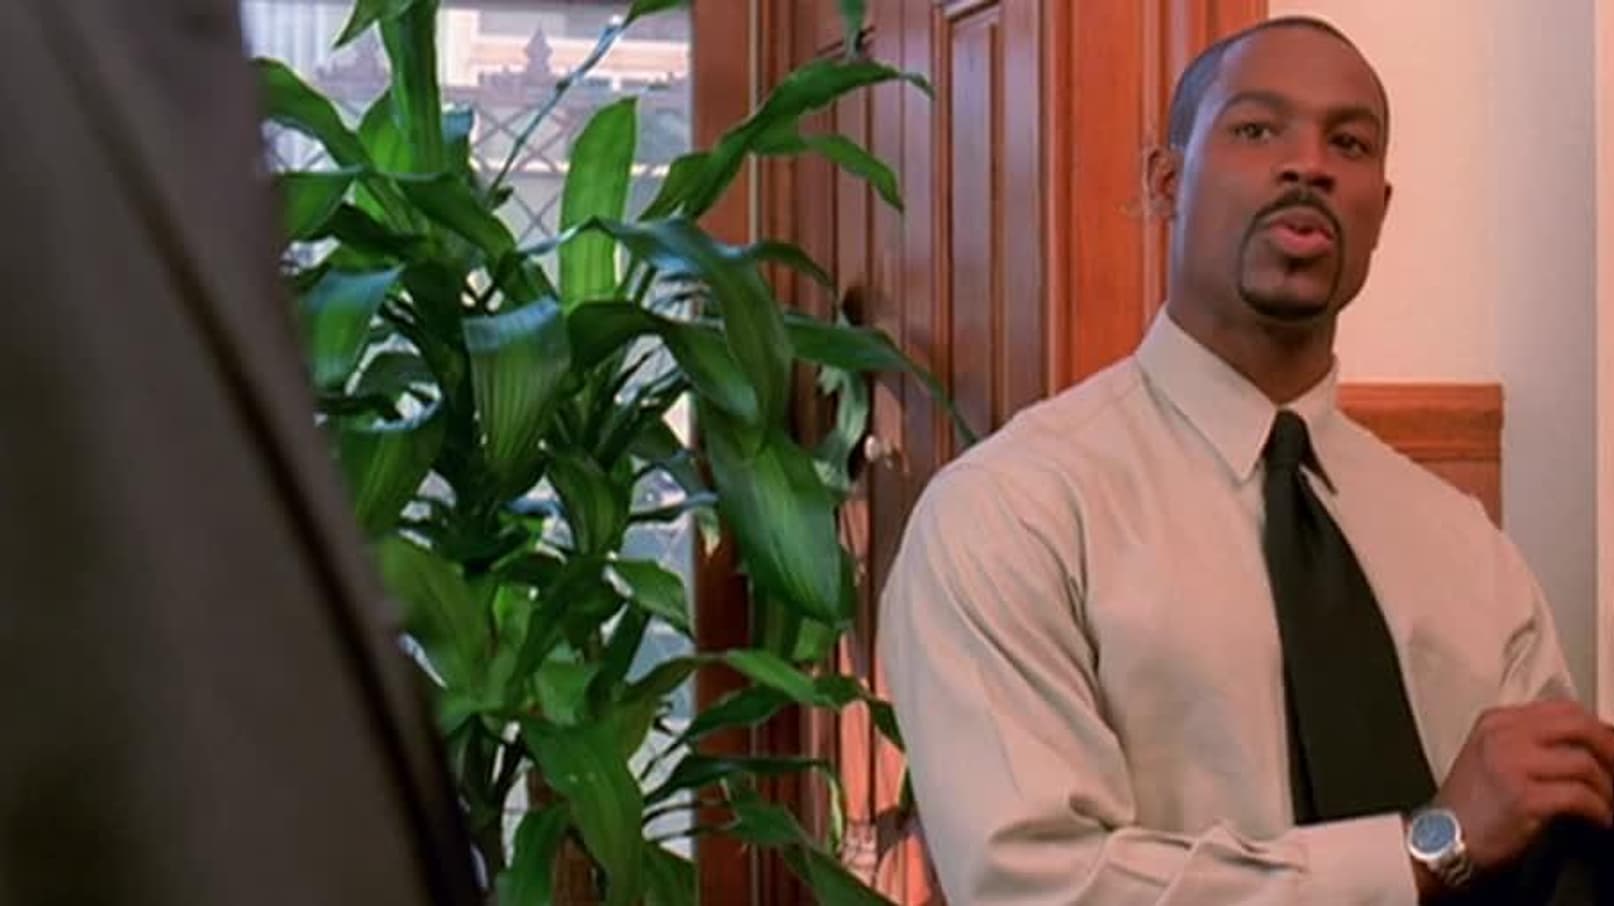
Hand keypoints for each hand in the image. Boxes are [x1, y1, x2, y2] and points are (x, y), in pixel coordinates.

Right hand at [1435, 701, 1613, 874]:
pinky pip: (1580, 797)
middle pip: (1578, 725)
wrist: (1440, 839)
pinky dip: (1600, 810)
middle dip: (1610, 747)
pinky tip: (1601, 819)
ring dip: (1607, 787)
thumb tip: (1582, 744)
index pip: (1562, 708)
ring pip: (1584, 763)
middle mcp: (1503, 736)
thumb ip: (1527, 741)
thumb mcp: (1490, 755)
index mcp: (1496, 721)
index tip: (1610, 744)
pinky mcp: (1524, 798)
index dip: (1597, 726)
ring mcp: (1512, 764)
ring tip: (1609, 802)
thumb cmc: (1468, 805)